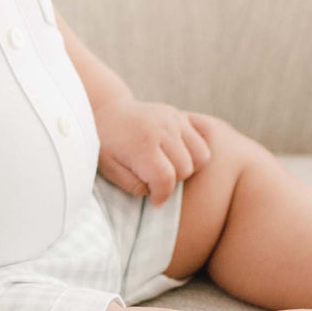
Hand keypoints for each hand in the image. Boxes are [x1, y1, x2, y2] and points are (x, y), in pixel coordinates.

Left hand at [93, 97, 211, 207]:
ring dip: (187, 166)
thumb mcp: (111, 170)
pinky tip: (180, 152)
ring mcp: (174, 119)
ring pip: (201, 155)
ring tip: (168, 165)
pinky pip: (205, 137)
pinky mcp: (180, 115)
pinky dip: (197, 149)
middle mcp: (162, 129)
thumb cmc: (106, 144)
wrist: (106, 111)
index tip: (154, 200)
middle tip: (154, 178)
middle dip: (171, 181)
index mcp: (142, 144)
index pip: (165, 179)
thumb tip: (159, 193)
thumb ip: (135, 186)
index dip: (161, 196)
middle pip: (185, 169)